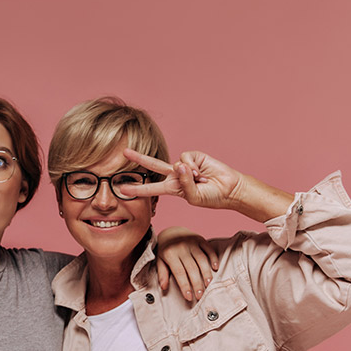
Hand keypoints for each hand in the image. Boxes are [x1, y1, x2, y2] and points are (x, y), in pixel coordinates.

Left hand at [119, 149, 243, 210]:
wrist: (229, 189)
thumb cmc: (212, 197)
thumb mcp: (194, 197)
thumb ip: (184, 184)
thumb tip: (179, 165)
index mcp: (173, 189)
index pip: (152, 189)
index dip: (137, 189)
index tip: (121, 189)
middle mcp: (175, 175)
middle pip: (153, 166)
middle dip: (139, 159)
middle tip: (124, 152)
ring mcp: (184, 165)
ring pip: (173, 163)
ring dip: (187, 174)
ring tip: (200, 180)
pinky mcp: (193, 156)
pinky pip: (186, 158)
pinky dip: (193, 166)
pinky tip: (201, 172)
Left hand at [155, 227, 218, 300]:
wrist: (171, 231)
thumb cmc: (165, 250)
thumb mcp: (159, 261)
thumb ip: (162, 274)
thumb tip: (164, 287)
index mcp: (170, 254)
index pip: (179, 273)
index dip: (185, 286)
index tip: (189, 297)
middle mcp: (181, 247)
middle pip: (191, 268)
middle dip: (197, 283)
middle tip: (200, 295)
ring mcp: (191, 242)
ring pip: (201, 259)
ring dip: (206, 273)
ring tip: (208, 285)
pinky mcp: (200, 239)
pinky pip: (208, 249)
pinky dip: (213, 258)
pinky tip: (216, 268)